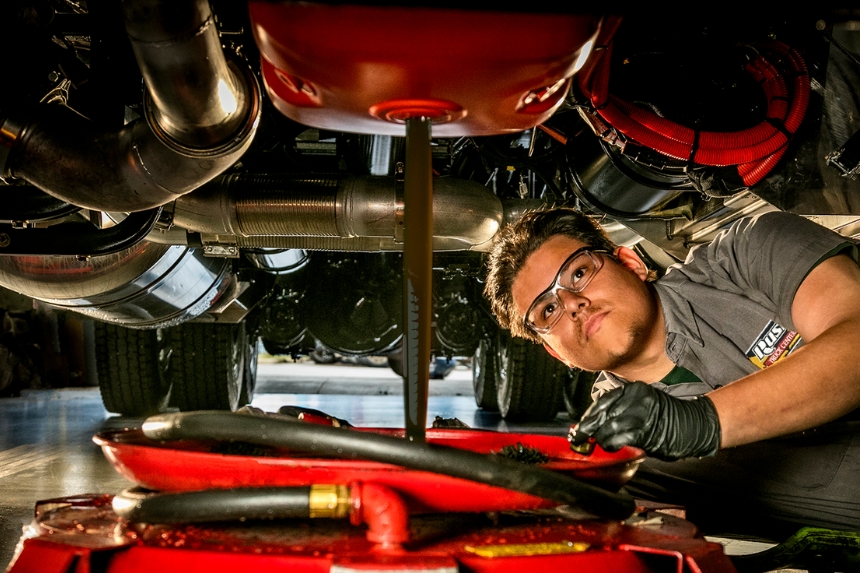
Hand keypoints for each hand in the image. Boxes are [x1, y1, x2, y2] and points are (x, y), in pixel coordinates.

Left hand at [568, 382, 720, 460]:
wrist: (694, 425)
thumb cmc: (667, 417)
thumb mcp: (642, 405)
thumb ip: (620, 410)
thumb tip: (594, 422)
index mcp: (632, 390)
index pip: (602, 402)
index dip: (588, 415)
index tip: (579, 425)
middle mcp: (634, 399)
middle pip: (601, 414)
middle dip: (587, 428)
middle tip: (579, 438)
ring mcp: (639, 414)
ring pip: (607, 428)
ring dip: (600, 439)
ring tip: (601, 444)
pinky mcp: (644, 430)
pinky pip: (619, 438)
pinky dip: (612, 444)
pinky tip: (613, 446)